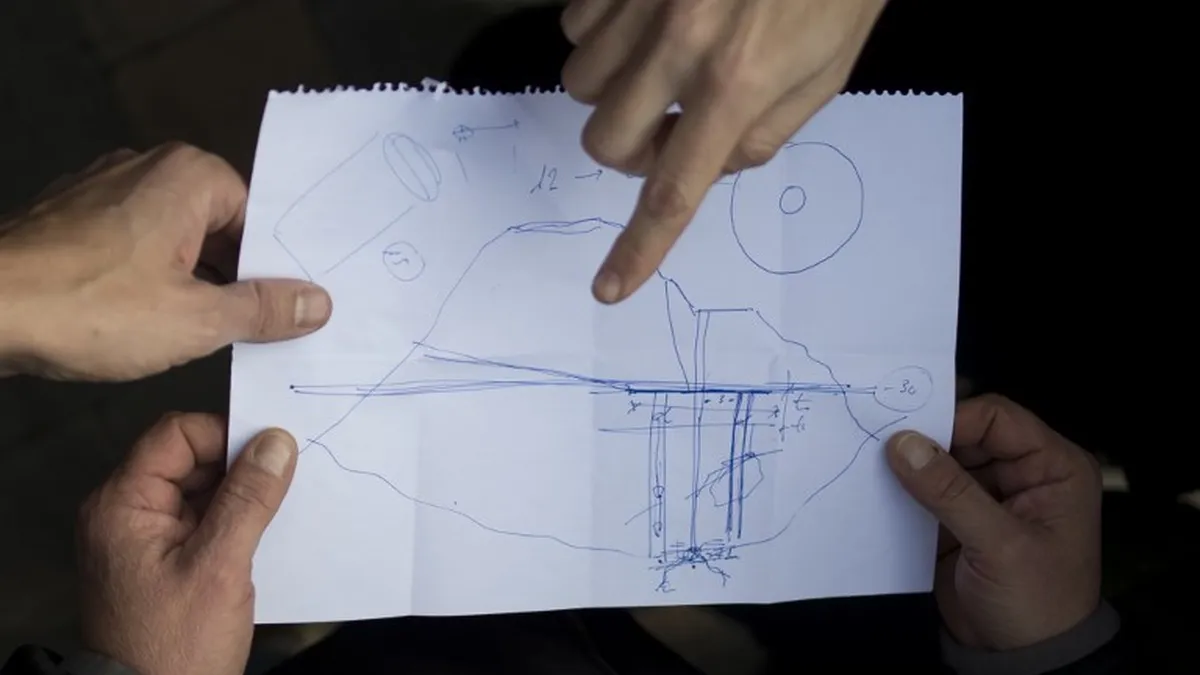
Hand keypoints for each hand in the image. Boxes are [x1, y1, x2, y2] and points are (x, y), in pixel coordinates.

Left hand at [0, 143, 331, 380]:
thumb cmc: (82, 307)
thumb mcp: (196, 320)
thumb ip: (265, 309)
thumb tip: (316, 303)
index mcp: (189, 176)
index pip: (259, 218)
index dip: (272, 270)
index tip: (281, 313)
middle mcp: (147, 168)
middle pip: (219, 227)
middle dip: (231, 279)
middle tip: (242, 331)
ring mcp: (102, 190)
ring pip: (174, 240)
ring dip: (187, 285)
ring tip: (186, 334)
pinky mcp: (70, 218)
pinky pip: (132, 246)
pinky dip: (144, 281)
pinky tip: (138, 324)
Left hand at [77, 413, 296, 674]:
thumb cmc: (175, 644)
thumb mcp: (219, 566)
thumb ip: (247, 498)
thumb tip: (277, 441)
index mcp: (122, 504)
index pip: (177, 434)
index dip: (226, 435)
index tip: (271, 455)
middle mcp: (124, 513)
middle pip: (189, 459)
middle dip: (239, 466)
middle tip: (284, 483)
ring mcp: (141, 539)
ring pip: (199, 490)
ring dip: (240, 496)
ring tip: (277, 512)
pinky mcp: (161, 561)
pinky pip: (200, 521)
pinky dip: (232, 521)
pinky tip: (262, 536)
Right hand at [560, 0, 886, 302]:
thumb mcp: (825, 73)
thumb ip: (761, 135)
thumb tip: (704, 169)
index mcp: (737, 84)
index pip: (674, 191)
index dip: (639, 247)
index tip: (609, 286)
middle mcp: (679, 44)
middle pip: (604, 139)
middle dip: (626, 149)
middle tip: (665, 127)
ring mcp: (642, 0)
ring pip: (579, 81)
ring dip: (612, 89)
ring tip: (658, 62)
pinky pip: (575, 24)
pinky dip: (600, 35)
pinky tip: (642, 20)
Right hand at [886, 395, 1102, 649]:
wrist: (1024, 662)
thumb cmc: (1036, 603)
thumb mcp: (999, 546)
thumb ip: (951, 492)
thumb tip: (903, 443)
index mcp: (1054, 468)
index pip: (997, 418)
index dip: (954, 420)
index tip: (908, 433)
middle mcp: (1023, 474)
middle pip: (965, 435)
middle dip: (926, 440)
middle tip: (879, 442)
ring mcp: (988, 497)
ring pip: (941, 460)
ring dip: (910, 465)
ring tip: (870, 463)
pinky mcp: (959, 520)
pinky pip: (927, 490)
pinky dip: (903, 490)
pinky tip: (876, 490)